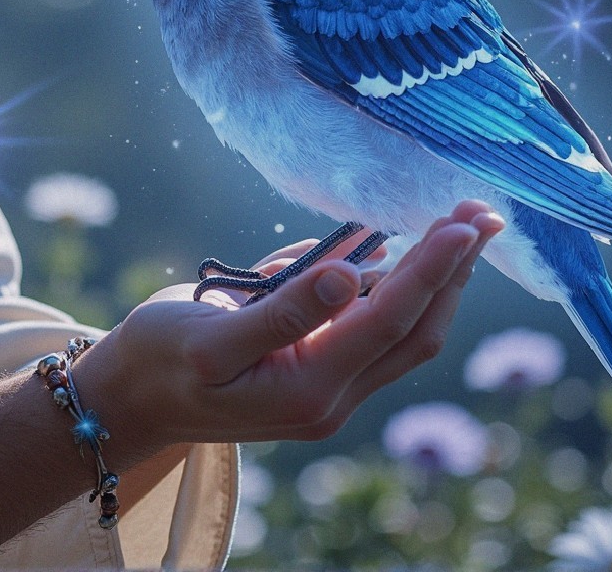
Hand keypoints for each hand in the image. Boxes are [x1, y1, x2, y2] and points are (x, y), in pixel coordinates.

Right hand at [79, 201, 502, 461]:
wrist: (130, 399)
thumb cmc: (160, 361)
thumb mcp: (209, 334)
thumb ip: (281, 310)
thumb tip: (348, 274)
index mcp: (308, 388)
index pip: (388, 320)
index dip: (431, 270)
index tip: (462, 221)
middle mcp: (330, 396)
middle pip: (415, 331)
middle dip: (453, 272)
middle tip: (481, 212)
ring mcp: (326, 389)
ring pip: (401, 333)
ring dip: (434, 279)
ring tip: (457, 223)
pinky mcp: (314, 372)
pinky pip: (367, 329)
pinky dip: (390, 287)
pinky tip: (396, 250)